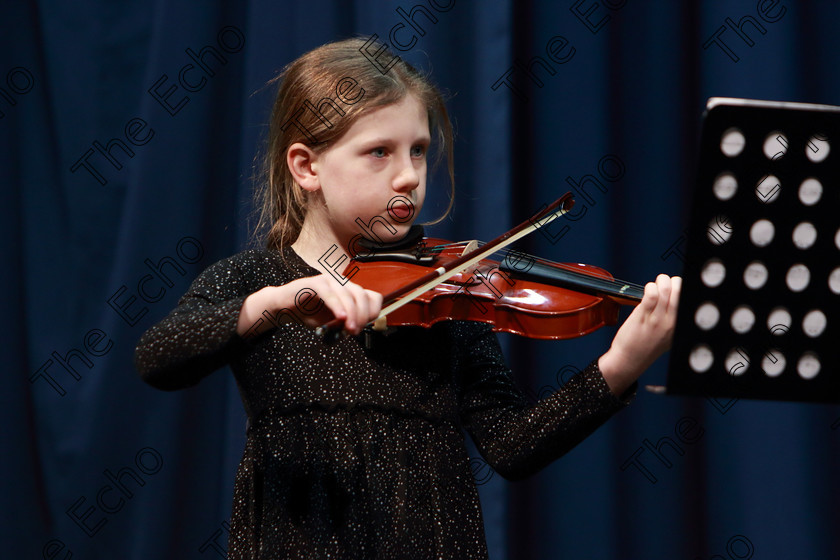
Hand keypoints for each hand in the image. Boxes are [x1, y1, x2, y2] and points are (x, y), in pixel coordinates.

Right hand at [237, 275, 383, 337]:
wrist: (284, 307)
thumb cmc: (309, 313)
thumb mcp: (332, 322)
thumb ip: (345, 323)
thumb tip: (357, 328)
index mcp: (350, 291)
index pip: (372, 297)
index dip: (373, 311)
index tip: (366, 326)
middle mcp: (343, 283)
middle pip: (362, 295)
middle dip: (363, 315)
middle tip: (356, 330)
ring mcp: (329, 281)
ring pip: (348, 294)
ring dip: (352, 313)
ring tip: (350, 328)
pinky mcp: (315, 283)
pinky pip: (330, 293)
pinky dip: (336, 305)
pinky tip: (340, 317)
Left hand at [598, 274, 680, 395]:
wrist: (630, 360)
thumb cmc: (647, 347)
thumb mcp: (669, 335)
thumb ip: (674, 318)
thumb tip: (674, 296)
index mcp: (680, 325)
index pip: (689, 298)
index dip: (680, 287)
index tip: (673, 289)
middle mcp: (672, 322)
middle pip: (680, 289)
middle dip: (670, 281)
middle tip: (662, 286)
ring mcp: (658, 319)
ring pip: (665, 288)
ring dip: (658, 282)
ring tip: (653, 288)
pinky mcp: (643, 316)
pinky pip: (651, 294)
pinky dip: (649, 287)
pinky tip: (647, 292)